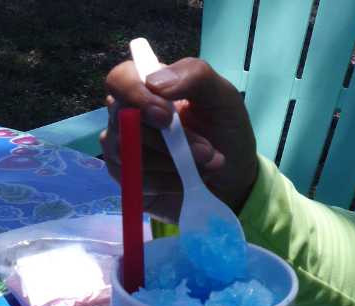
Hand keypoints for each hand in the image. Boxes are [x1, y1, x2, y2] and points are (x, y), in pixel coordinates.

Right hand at [101, 58, 257, 224]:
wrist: (235, 176)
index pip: (119, 81)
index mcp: (147, 87)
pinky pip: (138, 180)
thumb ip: (195, 76)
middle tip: (207, 151)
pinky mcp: (128, 179)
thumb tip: (153, 83)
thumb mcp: (224, 97)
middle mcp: (128, 114)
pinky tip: (188, 179)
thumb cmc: (225, 131)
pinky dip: (170, 182)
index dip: (137, 96)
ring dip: (175, 163)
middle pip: (123, 121)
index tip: (167, 116)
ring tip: (207, 164)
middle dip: (169, 141)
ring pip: (130, 154)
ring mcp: (124, 148)